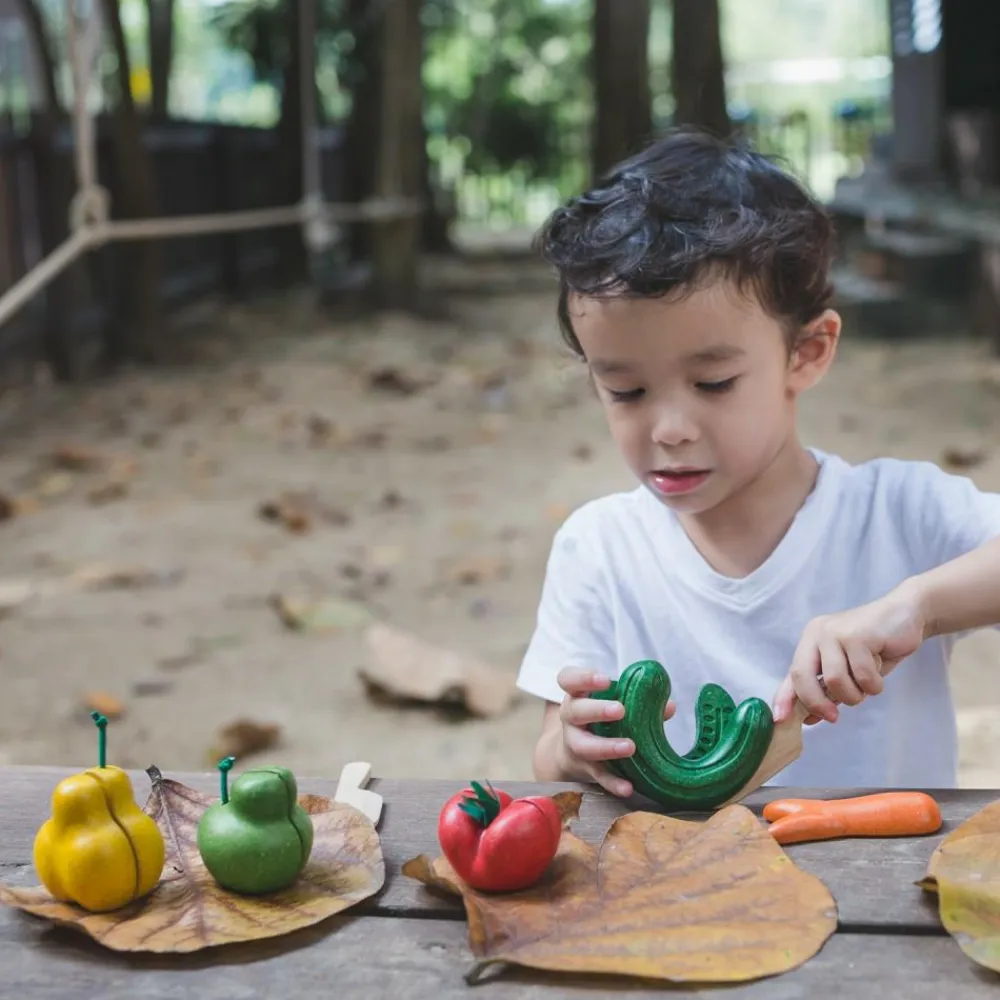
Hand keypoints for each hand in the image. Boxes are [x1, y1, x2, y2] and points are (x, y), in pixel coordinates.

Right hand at [554, 667, 675, 796]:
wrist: (572, 753)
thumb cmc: (599, 719)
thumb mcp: (611, 703)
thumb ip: (639, 702)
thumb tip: (669, 706)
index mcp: (577, 695)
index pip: (568, 679)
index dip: (583, 678)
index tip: (606, 680)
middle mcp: (571, 718)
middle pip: (576, 711)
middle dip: (597, 710)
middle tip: (620, 710)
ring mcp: (574, 743)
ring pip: (583, 745)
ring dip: (606, 747)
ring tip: (630, 747)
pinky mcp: (585, 768)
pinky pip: (598, 775)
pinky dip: (612, 782)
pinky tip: (628, 787)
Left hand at [772, 585, 926, 724]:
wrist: (905, 615)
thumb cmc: (875, 646)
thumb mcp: (847, 669)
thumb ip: (826, 689)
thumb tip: (808, 719)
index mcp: (810, 641)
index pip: (792, 673)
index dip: (784, 698)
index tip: (781, 720)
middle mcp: (817, 634)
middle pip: (804, 676)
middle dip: (818, 703)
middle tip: (833, 718)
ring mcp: (835, 632)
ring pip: (835, 681)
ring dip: (855, 694)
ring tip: (867, 684)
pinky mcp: (857, 636)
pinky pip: (863, 676)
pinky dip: (874, 684)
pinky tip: (881, 668)